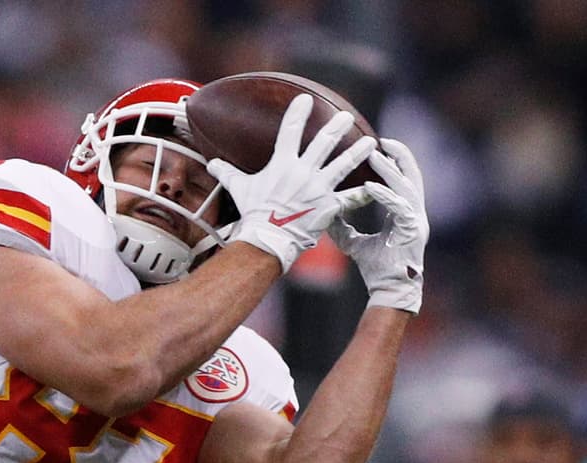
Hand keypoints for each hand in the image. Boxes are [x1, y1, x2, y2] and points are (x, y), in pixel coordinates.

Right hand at [207, 94, 376, 272]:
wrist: (268, 240)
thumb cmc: (253, 213)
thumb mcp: (239, 189)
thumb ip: (227, 173)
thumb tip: (211, 164)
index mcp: (282, 165)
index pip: (289, 131)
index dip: (298, 113)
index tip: (306, 99)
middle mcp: (303, 172)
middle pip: (324, 143)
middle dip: (336, 126)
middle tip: (346, 115)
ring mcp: (318, 188)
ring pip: (343, 164)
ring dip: (358, 152)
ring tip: (370, 142)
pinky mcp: (328, 205)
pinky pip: (349, 198)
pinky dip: (363, 193)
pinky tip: (375, 186)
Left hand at [328, 138, 427, 313]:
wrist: (389, 291)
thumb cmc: (376, 268)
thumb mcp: (354, 243)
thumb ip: (343, 227)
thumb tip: (324, 214)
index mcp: (404, 213)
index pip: (403, 180)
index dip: (394, 163)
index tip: (378, 147)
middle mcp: (414, 213)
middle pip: (412, 176)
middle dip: (400, 156)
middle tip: (383, 140)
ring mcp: (416, 221)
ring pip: (408, 187)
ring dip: (391, 170)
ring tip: (376, 155)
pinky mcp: (412, 231)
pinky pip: (400, 207)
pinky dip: (385, 196)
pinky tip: (369, 187)